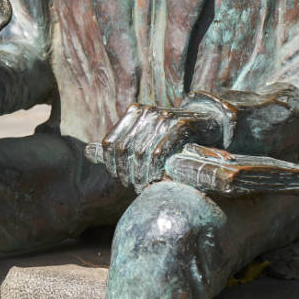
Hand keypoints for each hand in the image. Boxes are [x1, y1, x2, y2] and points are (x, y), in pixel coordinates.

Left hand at [98, 103, 221, 189]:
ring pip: (141, 153)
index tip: (122, 179)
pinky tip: (158, 179)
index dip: (112, 166)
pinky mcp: (182, 125)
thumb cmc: (173, 135)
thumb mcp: (145, 137)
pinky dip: (156, 169)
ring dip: (142, 175)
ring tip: (146, 185)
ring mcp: (164, 116)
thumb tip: (88, 153)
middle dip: (127, 173)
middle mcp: (147, 112)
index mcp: (134, 112)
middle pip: (124, 151)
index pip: (111, 144)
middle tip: (136, 186)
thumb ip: (119, 144)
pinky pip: (160, 151)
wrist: (209, 124)